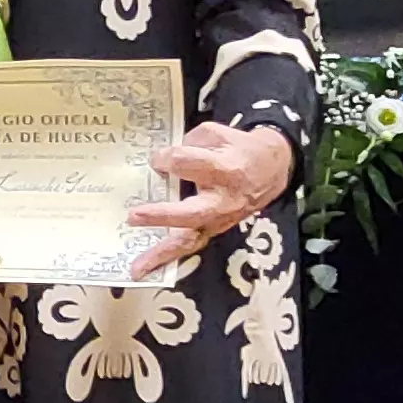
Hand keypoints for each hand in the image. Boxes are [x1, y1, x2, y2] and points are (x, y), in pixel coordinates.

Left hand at [127, 122, 294, 277]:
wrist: (270, 170)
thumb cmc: (239, 150)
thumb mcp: (217, 134)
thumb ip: (188, 144)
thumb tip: (163, 161)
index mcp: (225, 169)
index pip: (186, 163)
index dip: (166, 158)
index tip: (158, 157)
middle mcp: (222, 201)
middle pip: (190, 213)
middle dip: (161, 216)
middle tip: (133, 216)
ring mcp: (219, 221)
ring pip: (190, 241)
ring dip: (161, 254)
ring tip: (137, 268)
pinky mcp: (213, 231)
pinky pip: (190, 246)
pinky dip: (168, 258)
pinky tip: (149, 269)